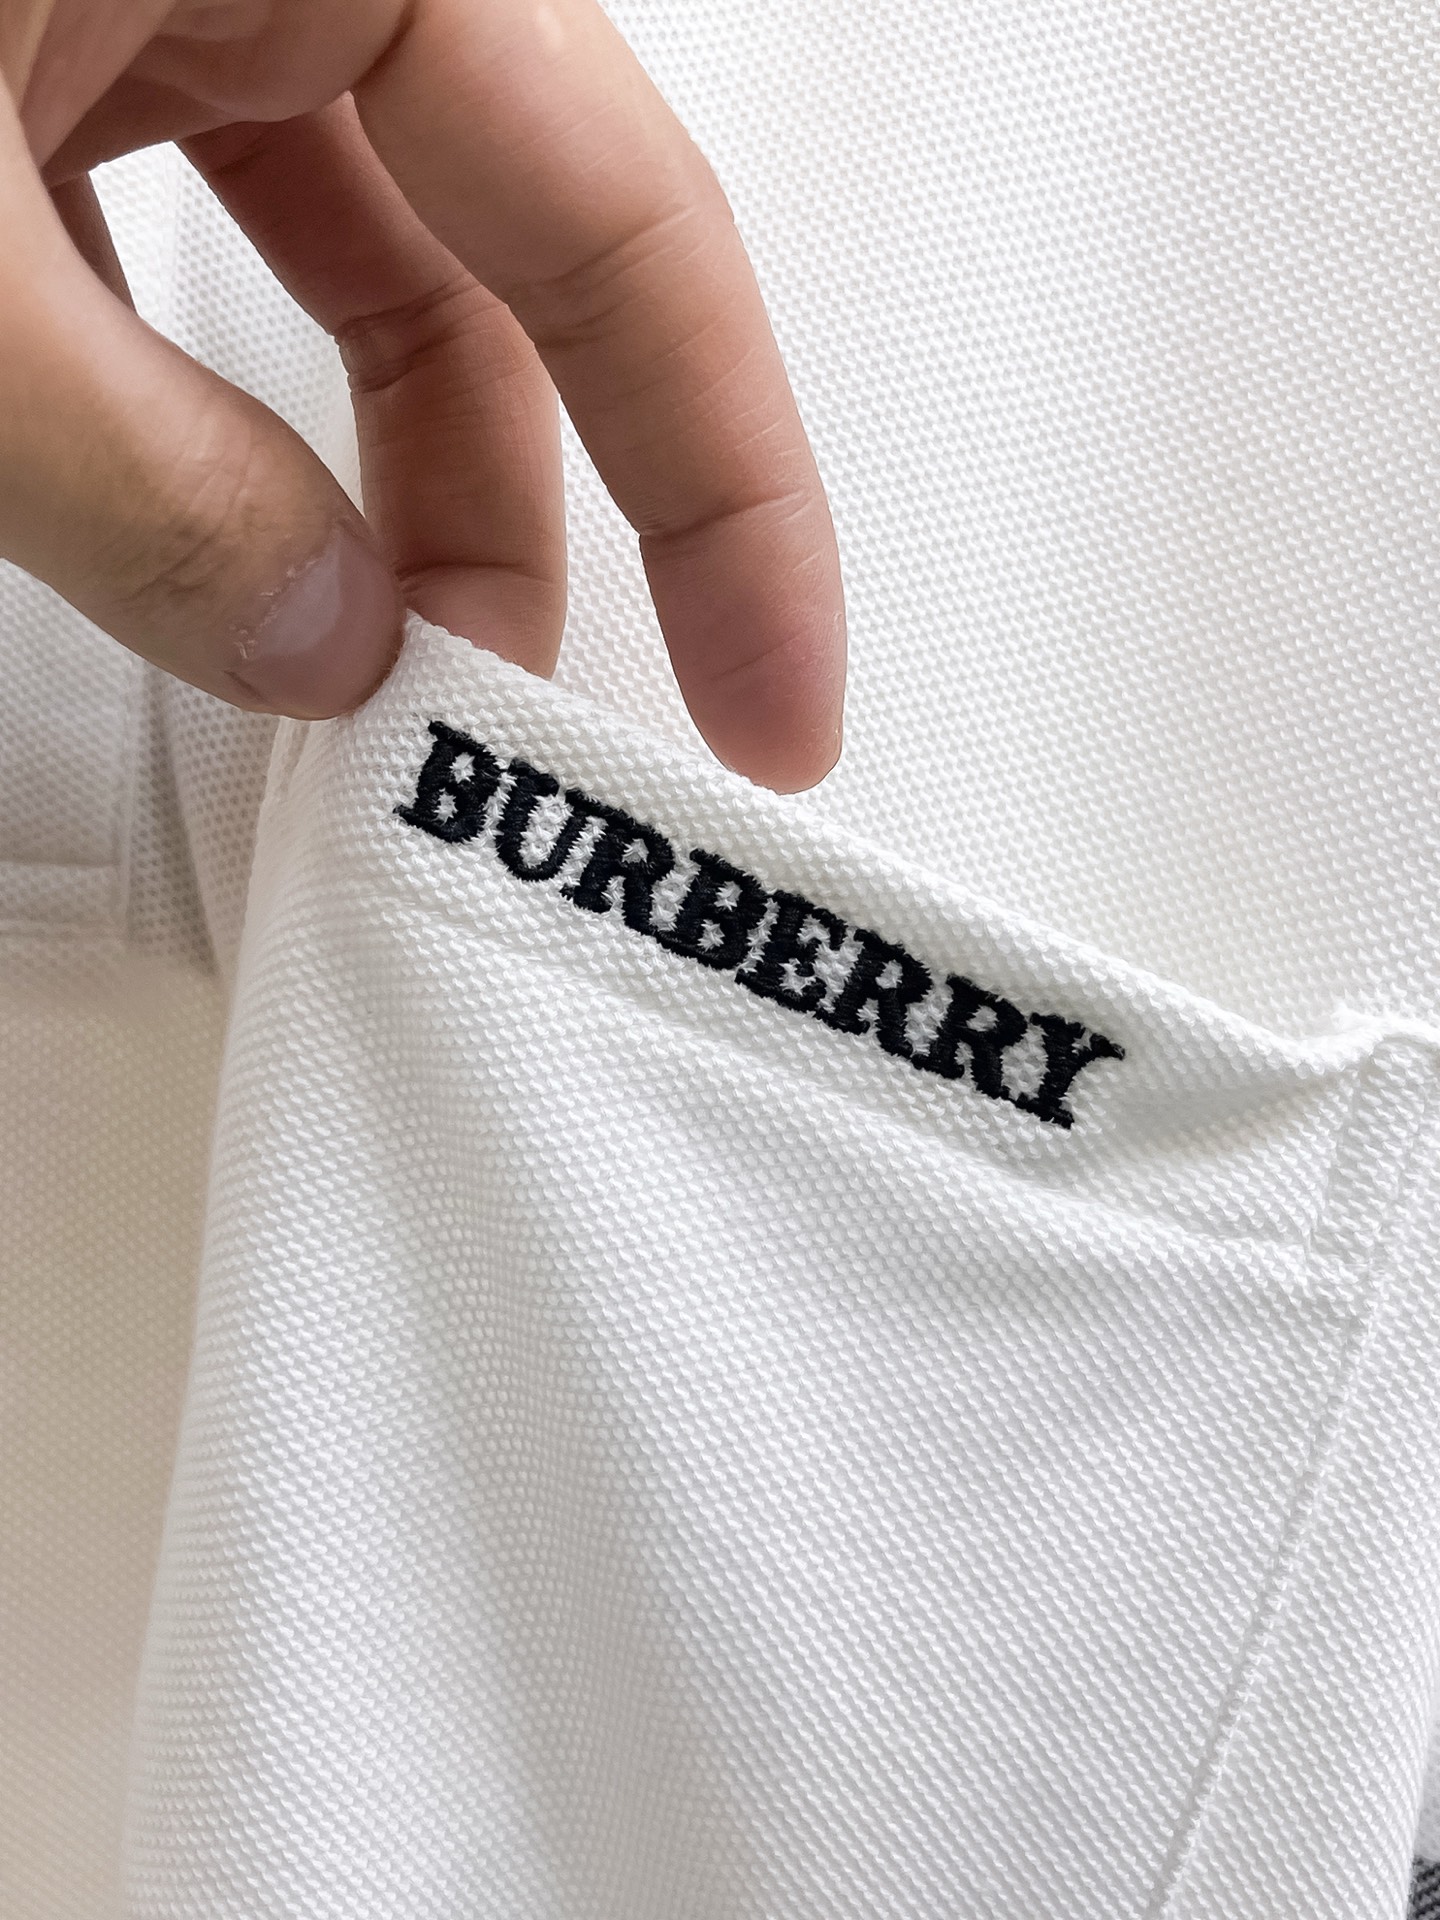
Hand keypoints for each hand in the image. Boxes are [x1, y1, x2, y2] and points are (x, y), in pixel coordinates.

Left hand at [0, 1, 844, 789]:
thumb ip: (149, 481)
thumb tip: (318, 645)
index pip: (632, 224)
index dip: (734, 490)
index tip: (776, 704)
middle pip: (508, 267)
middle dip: (514, 520)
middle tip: (502, 731)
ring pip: (361, 269)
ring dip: (374, 487)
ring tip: (347, 674)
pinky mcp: (39, 45)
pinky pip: (196, 249)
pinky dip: (211, 415)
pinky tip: (185, 532)